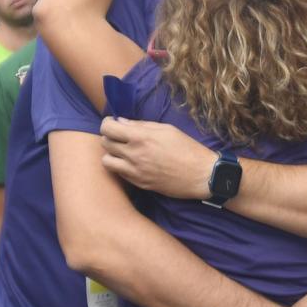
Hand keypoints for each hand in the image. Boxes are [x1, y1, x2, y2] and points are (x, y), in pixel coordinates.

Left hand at [98, 117, 216, 198]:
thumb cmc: (187, 148)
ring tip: (122, 151)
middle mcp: (134, 155)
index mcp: (140, 138)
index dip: (107, 124)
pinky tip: (132, 162)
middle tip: (119, 136)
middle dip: (109, 137)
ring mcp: (135, 172)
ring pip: (106, 161)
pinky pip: (119, 173)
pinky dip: (120, 166)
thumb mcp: (166, 129)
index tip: (112, 123)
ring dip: (111, 154)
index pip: (107, 129)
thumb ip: (141, 125)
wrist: (200, 175)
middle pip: (105, 143)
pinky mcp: (139, 184)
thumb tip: (121, 122)